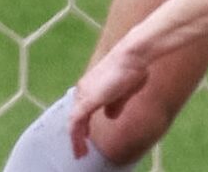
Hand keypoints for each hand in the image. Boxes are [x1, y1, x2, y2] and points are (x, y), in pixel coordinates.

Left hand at [69, 43, 149, 158]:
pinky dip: (76, 137)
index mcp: (91, 84)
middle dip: (78, 134)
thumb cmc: (132, 68)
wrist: (133, 55)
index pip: (81, 108)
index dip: (82, 123)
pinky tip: (80, 146)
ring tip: (80, 152)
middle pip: (75, 115)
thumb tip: (110, 115)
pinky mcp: (87, 100)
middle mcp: (84, 88)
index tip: (85, 135)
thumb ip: (115, 104)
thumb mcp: (124, 91)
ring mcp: (84, 93)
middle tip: (81, 148)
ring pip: (74, 122)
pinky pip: (76, 123)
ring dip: (76, 139)